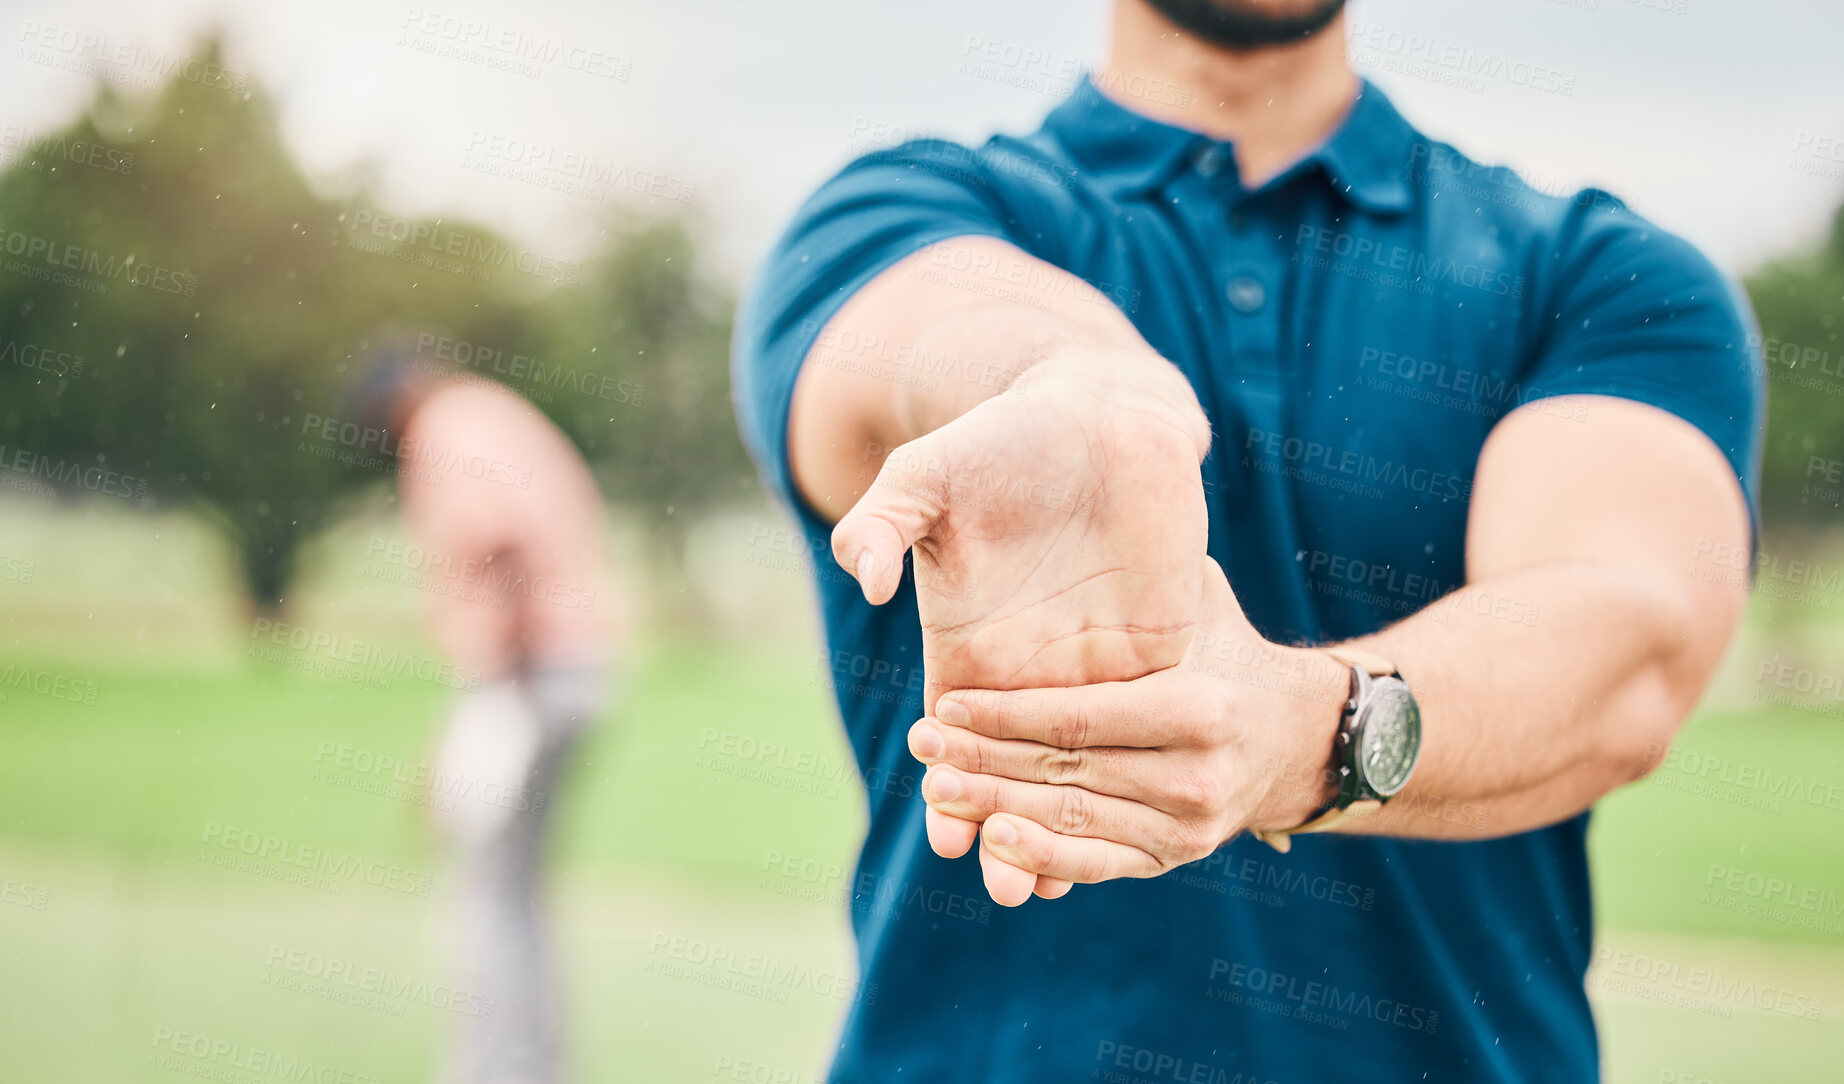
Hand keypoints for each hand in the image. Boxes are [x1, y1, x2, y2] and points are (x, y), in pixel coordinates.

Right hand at [832, 348, 1211, 901]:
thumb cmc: (1000, 440)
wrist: (1096, 410)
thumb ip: (882, 521)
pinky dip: (1138, 775)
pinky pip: (1149, 726)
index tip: (948, 839)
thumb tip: (860, 576)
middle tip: (1008, 892)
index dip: (951, 793)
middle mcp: (1031, 669)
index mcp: (970, 646)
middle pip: (1018, 772)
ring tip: (1064, 884)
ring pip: (1084, 766)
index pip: (958, 742)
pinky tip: (1139, 822)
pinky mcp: (1162, 645)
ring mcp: (1098, 662)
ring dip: (1074, 822)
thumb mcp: (927, 475)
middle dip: (1010, 834)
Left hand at [907, 562, 1347, 904]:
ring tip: (937, 795)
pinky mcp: (1174, 857)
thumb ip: (1148, 572)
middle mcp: (1197, 773)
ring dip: (998, 812)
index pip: (1081, 718)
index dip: (1007, 716)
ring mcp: (1188, 825)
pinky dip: (1047, 857)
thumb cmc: (1225, 645)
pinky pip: (1101, 863)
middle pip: (1068, 772)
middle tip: (921, 750)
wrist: (1297, 736)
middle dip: (985, 765)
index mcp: (1199, 705)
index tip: (945, 708)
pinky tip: (995, 846)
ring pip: (1075, 822)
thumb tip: (1095, 498)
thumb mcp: (1200, 597)